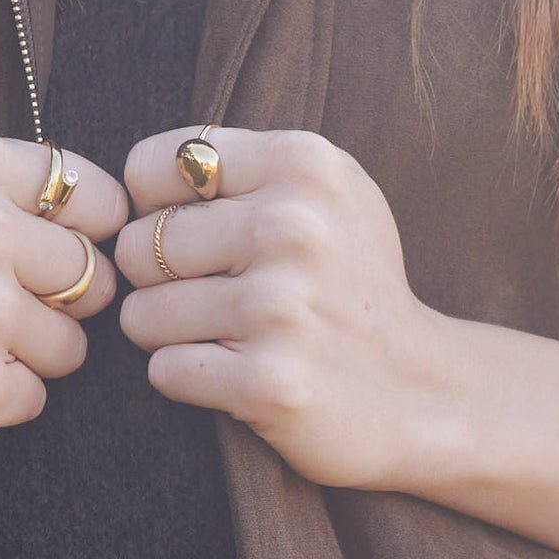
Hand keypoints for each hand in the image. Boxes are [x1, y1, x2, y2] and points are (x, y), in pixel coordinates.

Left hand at [114, 126, 454, 490]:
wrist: (424, 392)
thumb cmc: (353, 288)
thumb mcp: (327, 196)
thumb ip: (243, 167)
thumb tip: (134, 182)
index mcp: (303, 166)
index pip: (150, 170)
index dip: (153, 210)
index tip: (193, 238)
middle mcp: (292, 228)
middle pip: (136, 248)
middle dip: (156, 282)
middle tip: (211, 300)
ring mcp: (279, 308)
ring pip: (141, 315)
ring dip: (169, 337)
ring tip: (228, 338)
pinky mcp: (266, 382)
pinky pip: (165, 372)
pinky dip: (187, 380)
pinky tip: (237, 374)